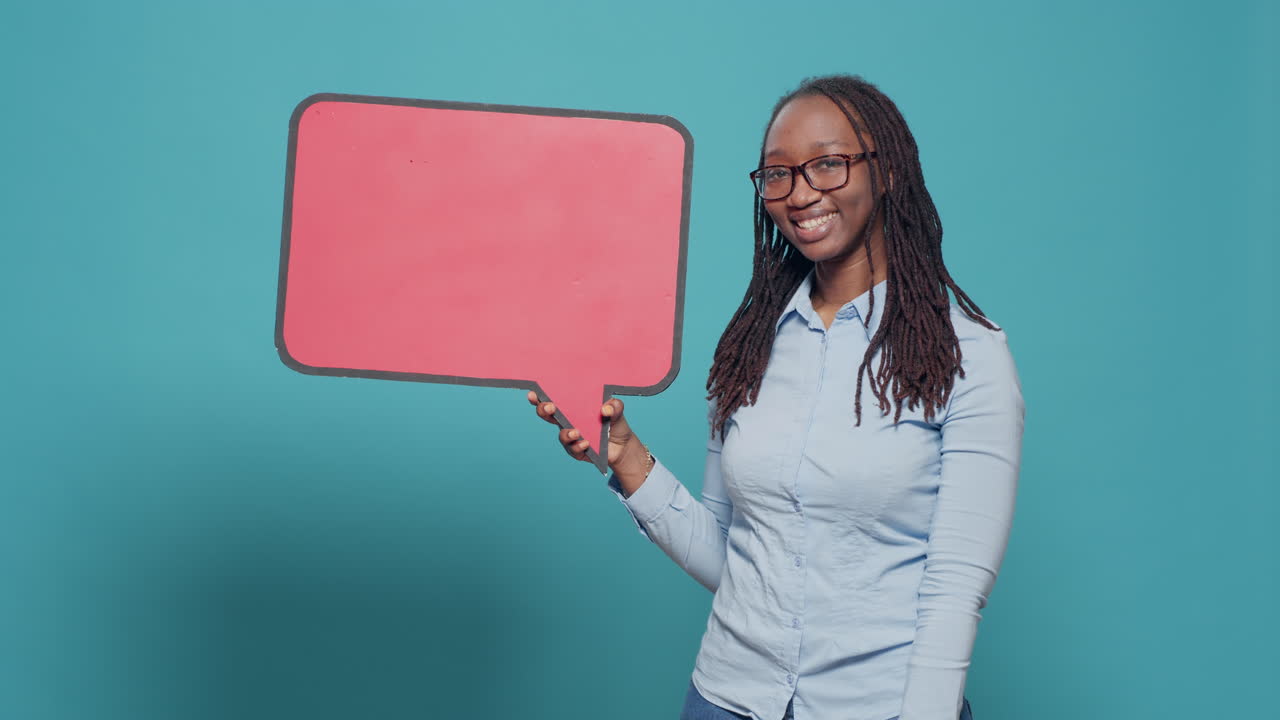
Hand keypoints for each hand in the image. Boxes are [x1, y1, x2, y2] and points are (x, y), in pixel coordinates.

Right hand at [526, 392, 651, 488]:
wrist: (623, 445)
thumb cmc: (614, 422)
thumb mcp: (617, 410)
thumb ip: (614, 406)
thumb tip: (605, 408)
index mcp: (573, 407)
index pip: (553, 399)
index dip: (540, 397)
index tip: (534, 393)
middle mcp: (568, 421)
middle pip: (548, 415)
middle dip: (545, 410)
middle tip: (551, 407)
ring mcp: (571, 437)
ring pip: (562, 435)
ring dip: (566, 433)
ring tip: (575, 432)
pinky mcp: (578, 451)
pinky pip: (574, 449)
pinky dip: (579, 446)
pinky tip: (586, 443)